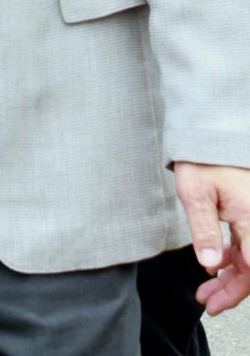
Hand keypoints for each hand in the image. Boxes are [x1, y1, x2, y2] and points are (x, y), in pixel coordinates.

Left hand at [176, 162, 249, 312]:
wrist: (210, 136)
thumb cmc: (202, 161)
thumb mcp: (195, 194)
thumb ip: (204, 230)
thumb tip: (209, 265)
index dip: (237, 290)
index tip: (216, 303)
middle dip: (232, 290)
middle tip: (208, 304)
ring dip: (231, 278)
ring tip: (205, 293)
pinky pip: (247, 247)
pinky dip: (232, 261)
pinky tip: (213, 269)